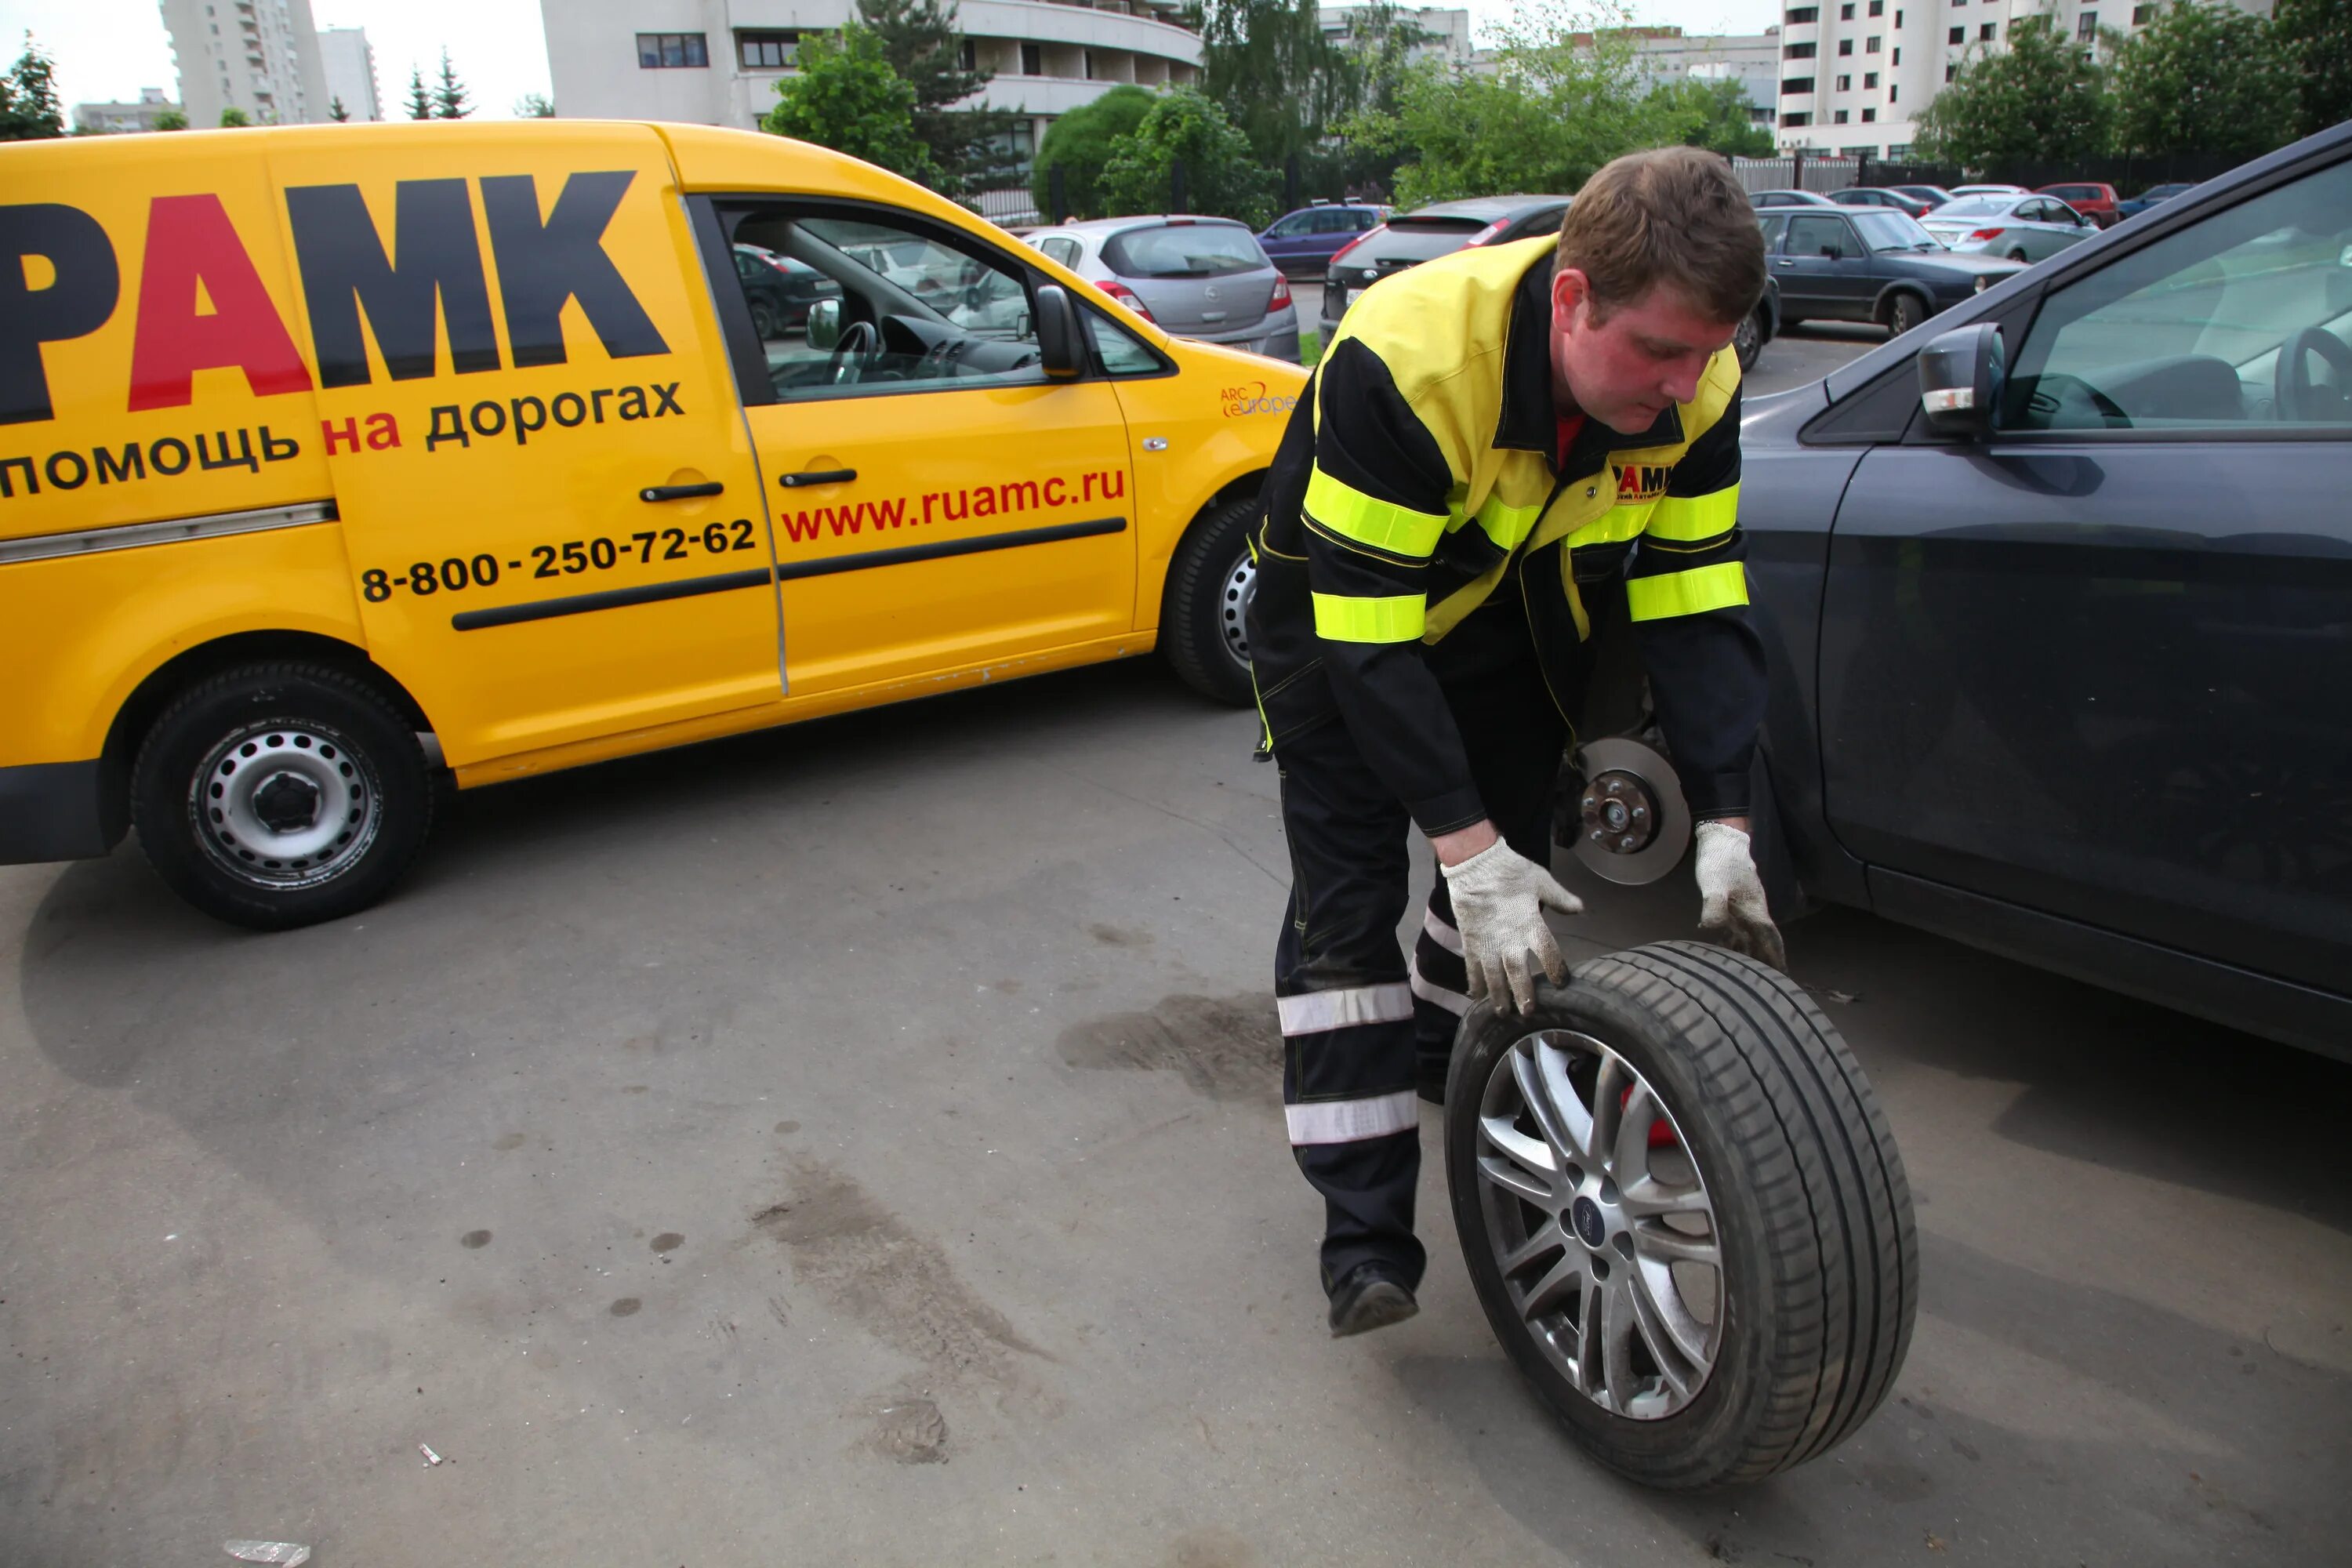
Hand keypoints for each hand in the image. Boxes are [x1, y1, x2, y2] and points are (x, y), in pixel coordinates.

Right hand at [1440, 838, 1585, 1013]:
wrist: (1474, 865)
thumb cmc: (1510, 871)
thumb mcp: (1541, 881)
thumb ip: (1561, 899)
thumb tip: (1581, 909)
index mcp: (1531, 925)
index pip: (1549, 954)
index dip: (1556, 971)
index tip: (1562, 983)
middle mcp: (1510, 941)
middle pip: (1519, 975)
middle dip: (1524, 996)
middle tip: (1528, 1013)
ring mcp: (1488, 945)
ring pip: (1494, 978)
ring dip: (1499, 997)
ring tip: (1503, 1013)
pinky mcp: (1471, 943)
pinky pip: (1472, 968)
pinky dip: (1473, 983)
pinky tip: (1476, 996)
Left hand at [1693, 821, 1786, 971]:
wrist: (1722, 840)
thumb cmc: (1720, 862)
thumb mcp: (1714, 884)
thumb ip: (1714, 905)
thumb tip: (1712, 927)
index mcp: (1755, 911)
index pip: (1770, 940)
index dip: (1776, 958)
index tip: (1784, 977)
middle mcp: (1754, 912)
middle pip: (1763, 942)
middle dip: (1767, 961)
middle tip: (1768, 983)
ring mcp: (1744, 908)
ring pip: (1751, 937)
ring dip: (1751, 954)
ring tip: (1746, 973)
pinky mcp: (1734, 904)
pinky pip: (1739, 929)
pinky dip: (1736, 942)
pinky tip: (1725, 948)